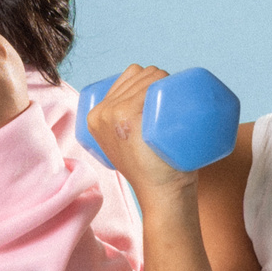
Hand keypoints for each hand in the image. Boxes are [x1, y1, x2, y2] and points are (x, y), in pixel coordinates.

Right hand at [86, 65, 209, 211]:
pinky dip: (160, 82)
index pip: (127, 77)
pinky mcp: (127, 118)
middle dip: (161, 78)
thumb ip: (127, 133)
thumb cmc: (153, 172)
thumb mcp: (130, 149)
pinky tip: (168, 87)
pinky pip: (147, 85)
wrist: (161, 195)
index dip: (150, 78)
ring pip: (147, 76)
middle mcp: (100, 113)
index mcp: (95, 117)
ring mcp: (113, 114)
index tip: (165, 96)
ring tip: (176, 100)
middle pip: (139, 74)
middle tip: (176, 102)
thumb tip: (144, 116)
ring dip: (166, 79)